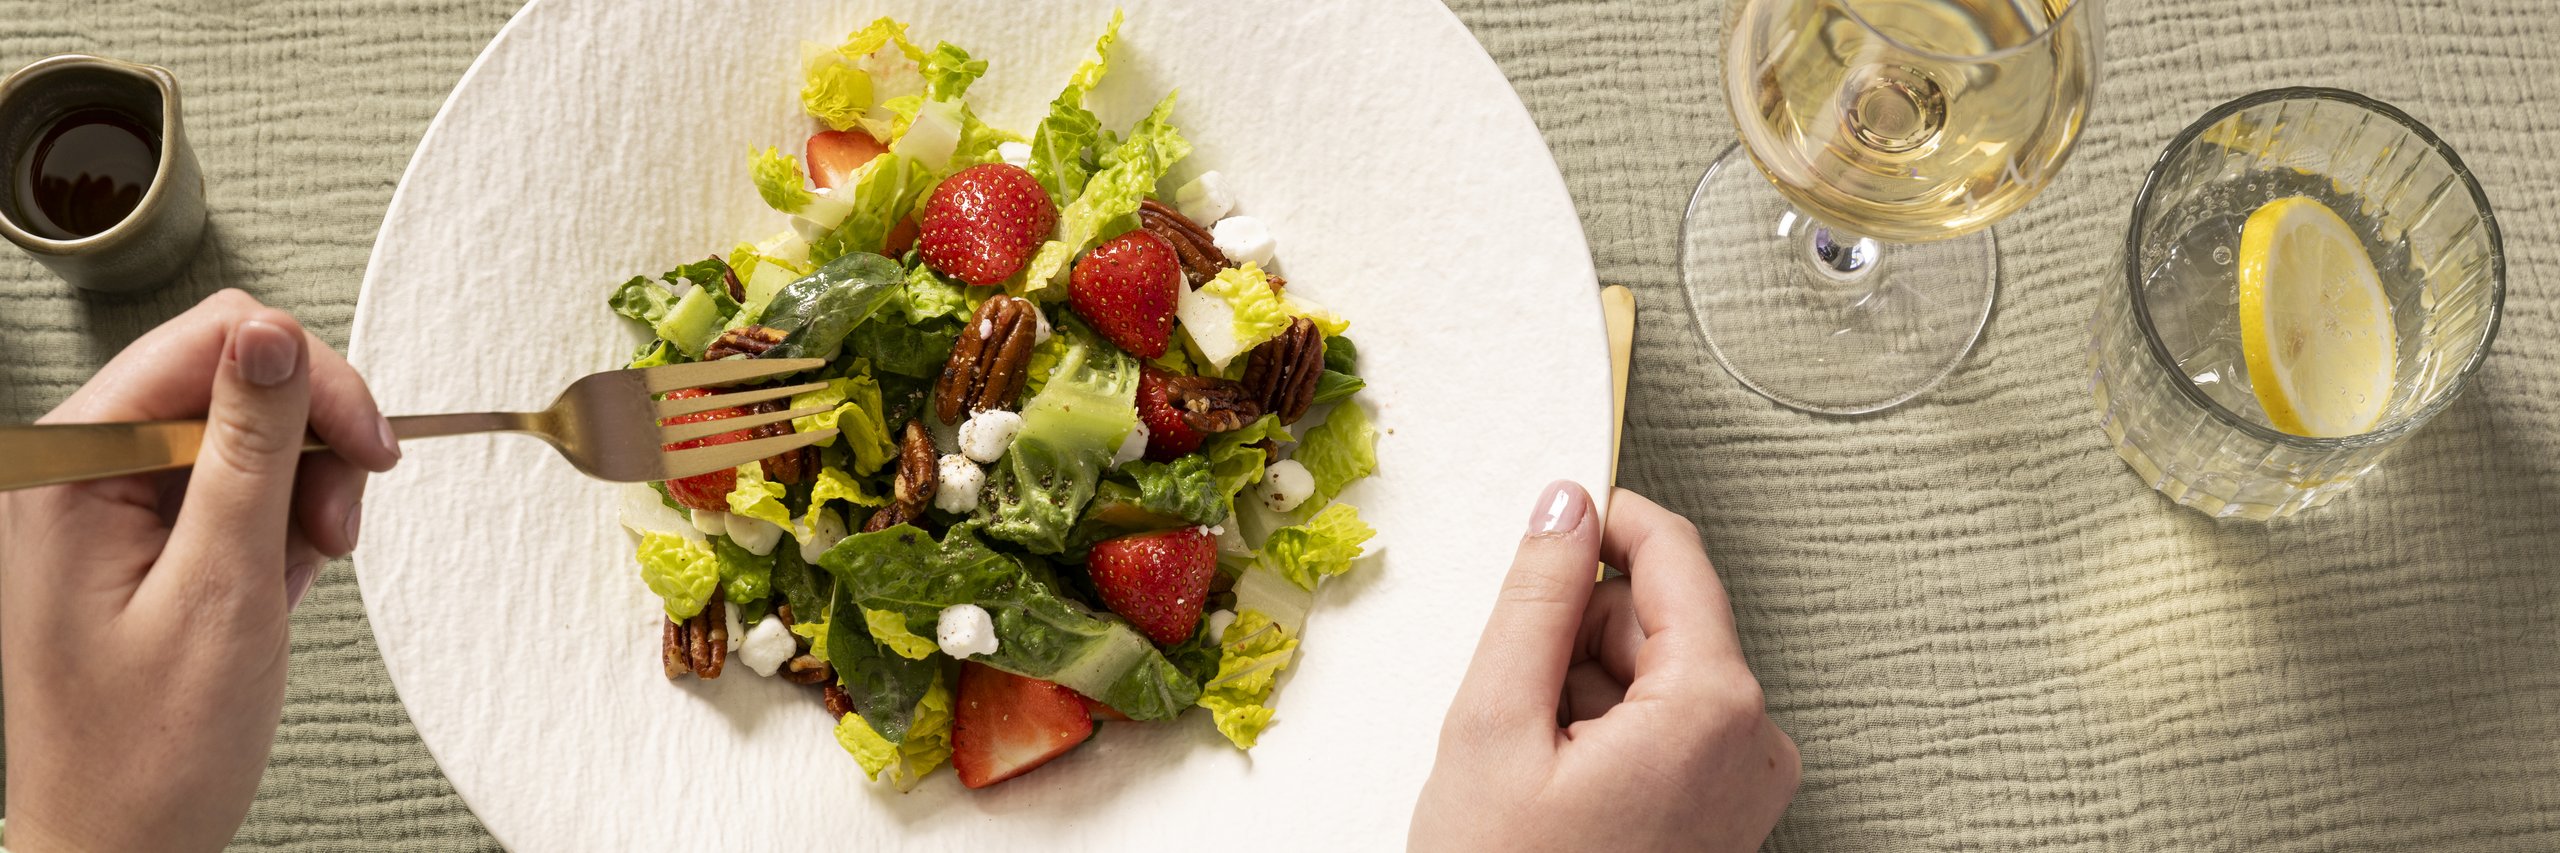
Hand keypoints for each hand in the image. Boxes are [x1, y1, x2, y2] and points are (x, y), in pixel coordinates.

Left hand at [1, 290, 399, 851]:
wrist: (119, 850)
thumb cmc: (148, 752)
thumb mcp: (220, 589)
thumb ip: (250, 450)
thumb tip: (272, 336)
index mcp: (71, 467)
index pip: (210, 342)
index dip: (309, 381)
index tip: (370, 449)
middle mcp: (80, 469)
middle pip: (232, 379)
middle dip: (311, 442)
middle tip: (342, 522)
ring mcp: (108, 502)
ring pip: (247, 431)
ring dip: (305, 488)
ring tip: (309, 563)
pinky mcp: (140, 535)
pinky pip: (235, 486)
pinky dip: (282, 525)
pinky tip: (282, 579)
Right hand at [1411, 483, 1798, 851]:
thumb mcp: (1495, 726)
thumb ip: (1535, 600)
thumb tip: (1563, 507)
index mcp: (1713, 705)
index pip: (1672, 552)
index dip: (1600, 521)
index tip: (1547, 518)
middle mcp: (1755, 739)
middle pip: (1659, 618)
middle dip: (1575, 640)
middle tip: (1513, 711)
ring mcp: (1747, 783)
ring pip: (1654, 675)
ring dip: (1581, 695)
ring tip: (1531, 768)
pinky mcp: (1727, 814)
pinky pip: (1665, 730)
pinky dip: (1603, 738)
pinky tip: (1557, 791)